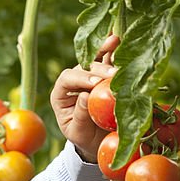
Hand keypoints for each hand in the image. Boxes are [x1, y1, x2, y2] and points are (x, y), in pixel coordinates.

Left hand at [49, 34, 120, 161]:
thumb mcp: (78, 132)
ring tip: (117, 43)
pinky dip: (114, 50)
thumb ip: (79, 115)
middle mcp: (74, 81)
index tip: (96, 84)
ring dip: (106, 50)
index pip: (66, 79)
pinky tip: (119, 39)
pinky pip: (108, 58)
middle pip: (84, 67)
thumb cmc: (84, 138)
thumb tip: (85, 96)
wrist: (98, 141)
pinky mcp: (105, 74)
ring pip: (96, 58)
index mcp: (61, 93)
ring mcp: (90, 75)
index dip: (81, 78)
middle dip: (99, 69)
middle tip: (113, 75)